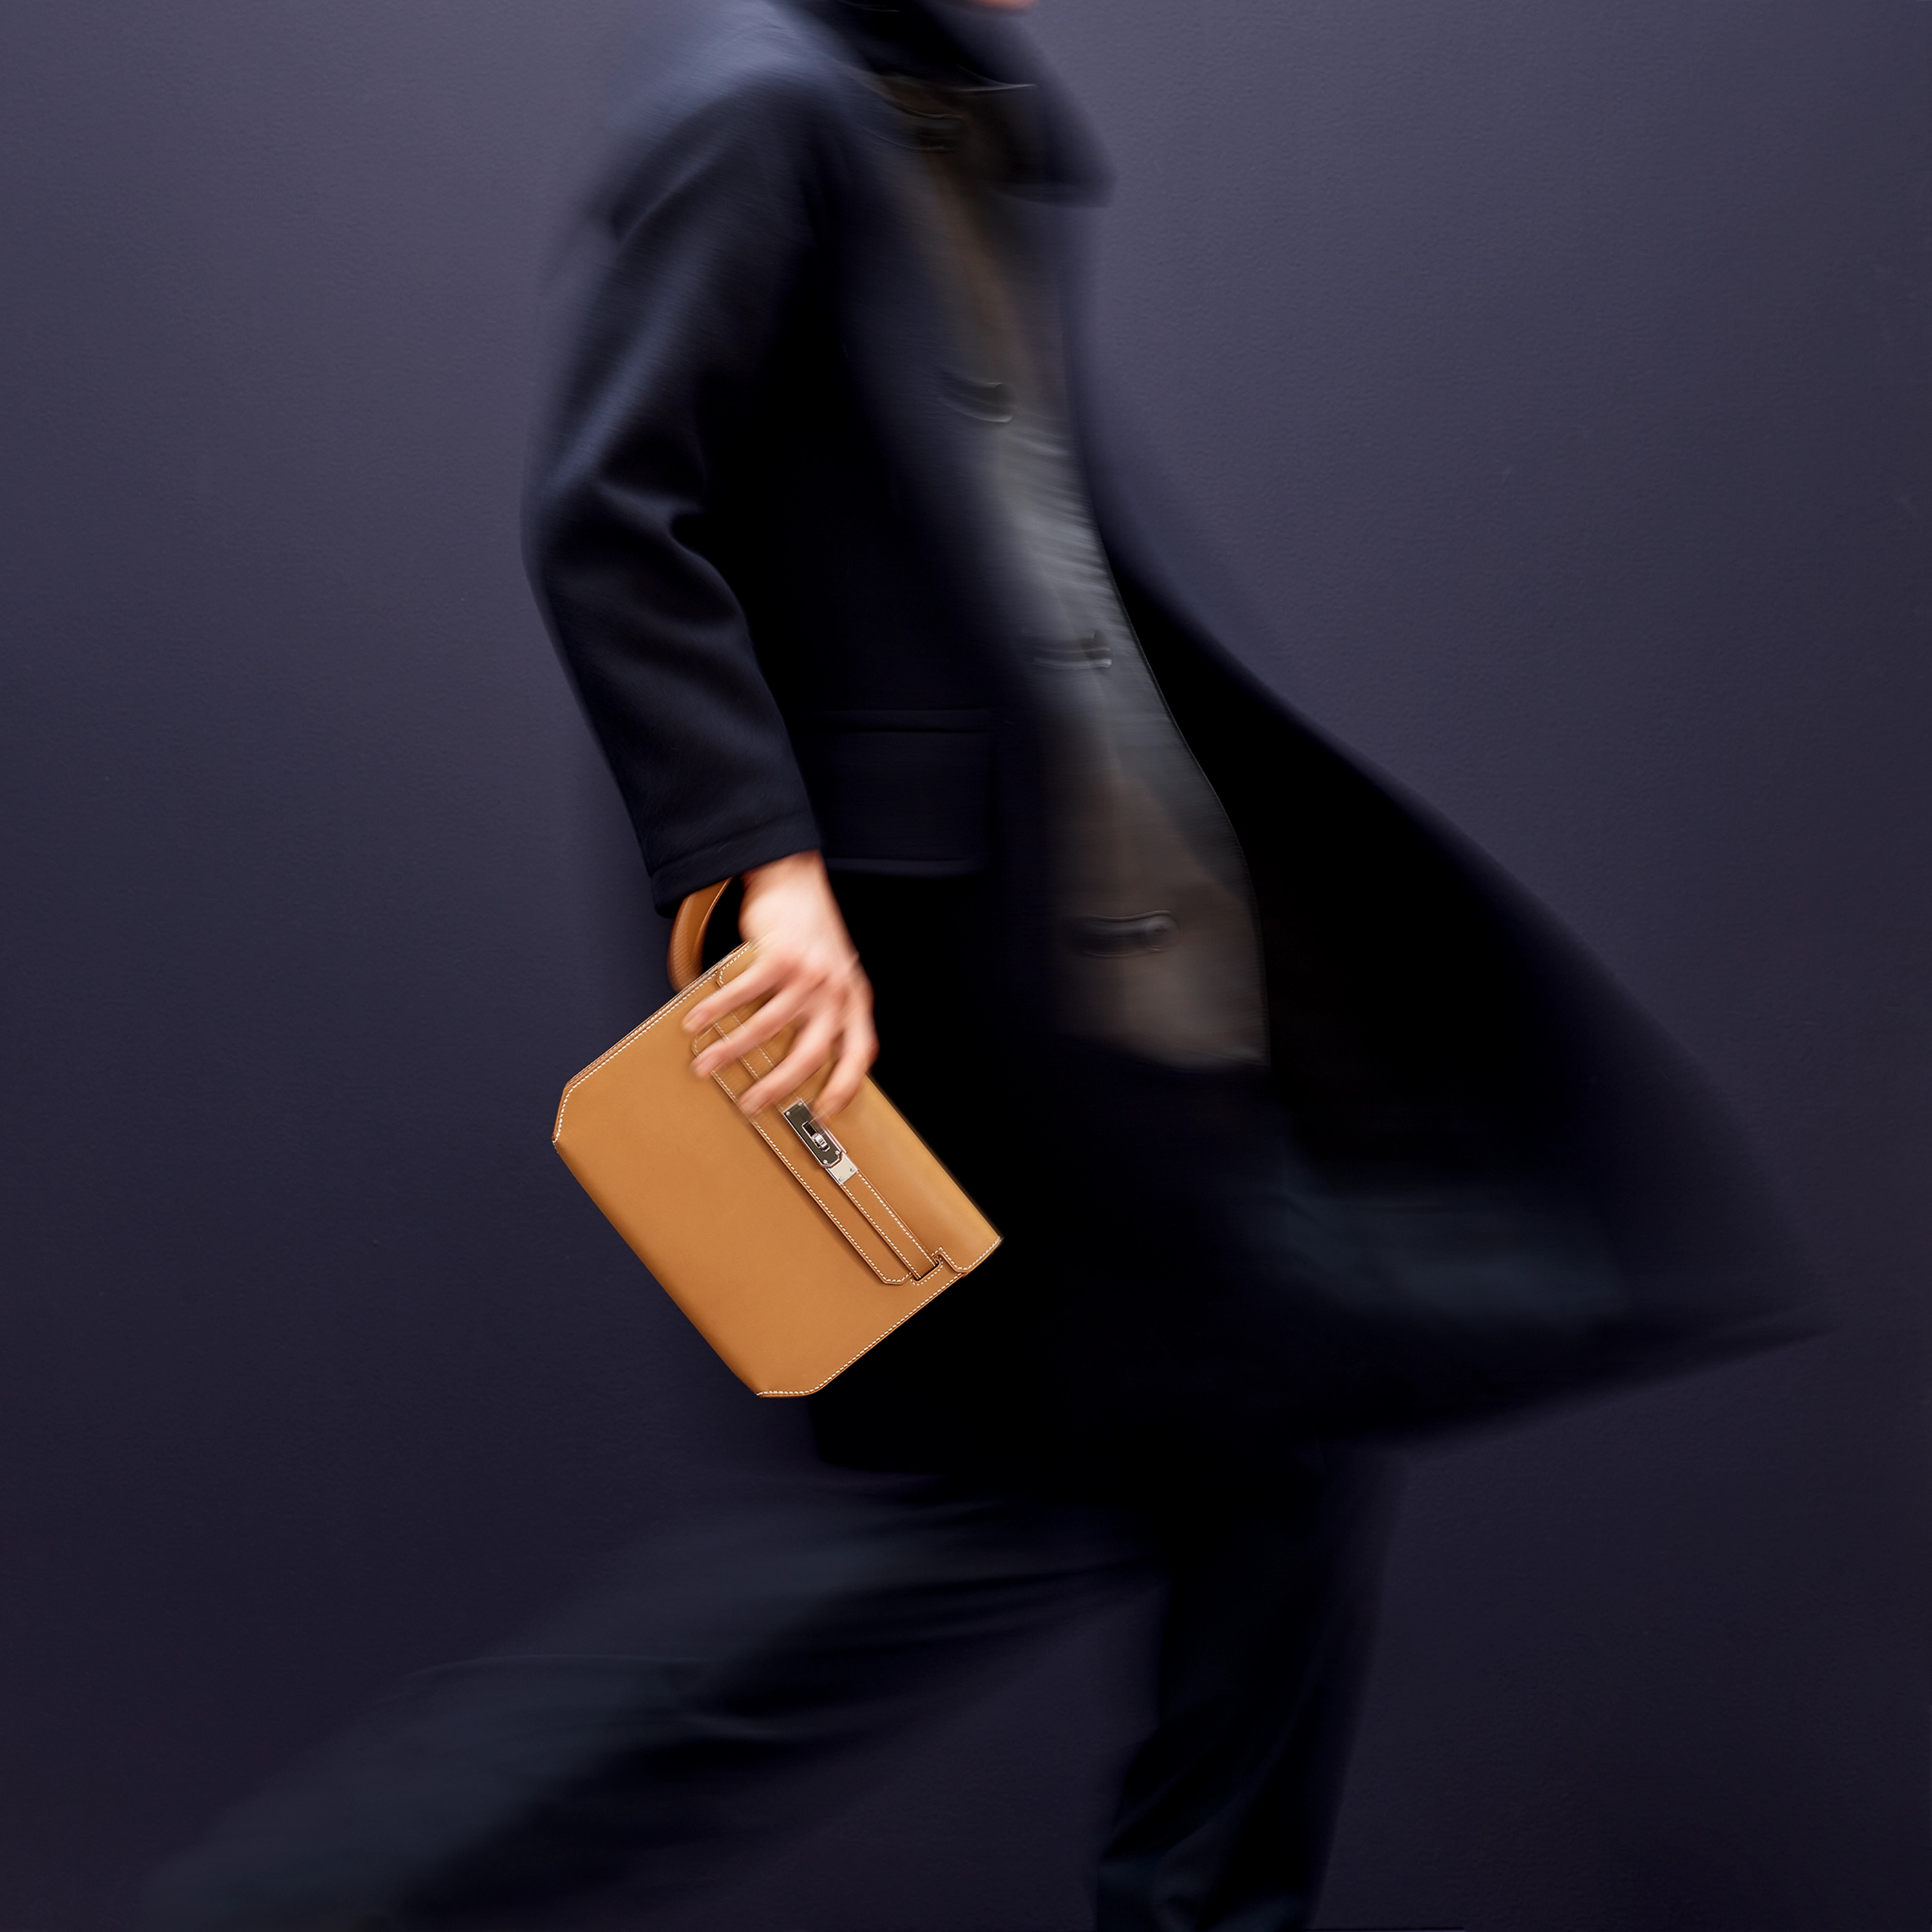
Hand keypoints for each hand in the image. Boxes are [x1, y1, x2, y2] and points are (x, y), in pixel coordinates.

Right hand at [682, 852, 876, 1117]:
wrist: (795, 880)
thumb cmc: (811, 933)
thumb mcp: (834, 974)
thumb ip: (827, 1012)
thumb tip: (797, 1057)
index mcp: (854, 1000)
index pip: (860, 1054)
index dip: (845, 1086)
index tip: (824, 1111)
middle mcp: (835, 990)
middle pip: (809, 1053)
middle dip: (777, 1086)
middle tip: (751, 1103)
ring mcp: (808, 974)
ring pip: (766, 1027)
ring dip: (730, 1051)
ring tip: (706, 1064)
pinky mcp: (779, 957)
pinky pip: (741, 994)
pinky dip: (714, 1011)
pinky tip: (696, 1022)